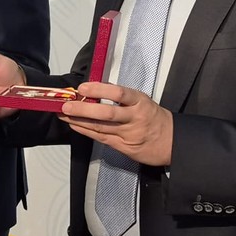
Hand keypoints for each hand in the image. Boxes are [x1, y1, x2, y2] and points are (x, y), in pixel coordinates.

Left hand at [59, 82, 173, 165]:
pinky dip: (86, 131)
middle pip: (107, 113)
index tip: (83, 88)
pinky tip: (74, 125)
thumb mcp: (142, 101)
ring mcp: (129, 134)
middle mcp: (135, 117)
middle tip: (67, 105)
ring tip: (64, 114)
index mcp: (140, 102)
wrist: (171, 142)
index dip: (99, 90)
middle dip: (84, 109)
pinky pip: (101, 138)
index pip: (119, 93)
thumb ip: (120, 96)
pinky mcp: (124, 147)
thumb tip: (94, 89)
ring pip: (101, 127)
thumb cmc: (152, 118)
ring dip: (79, 120)